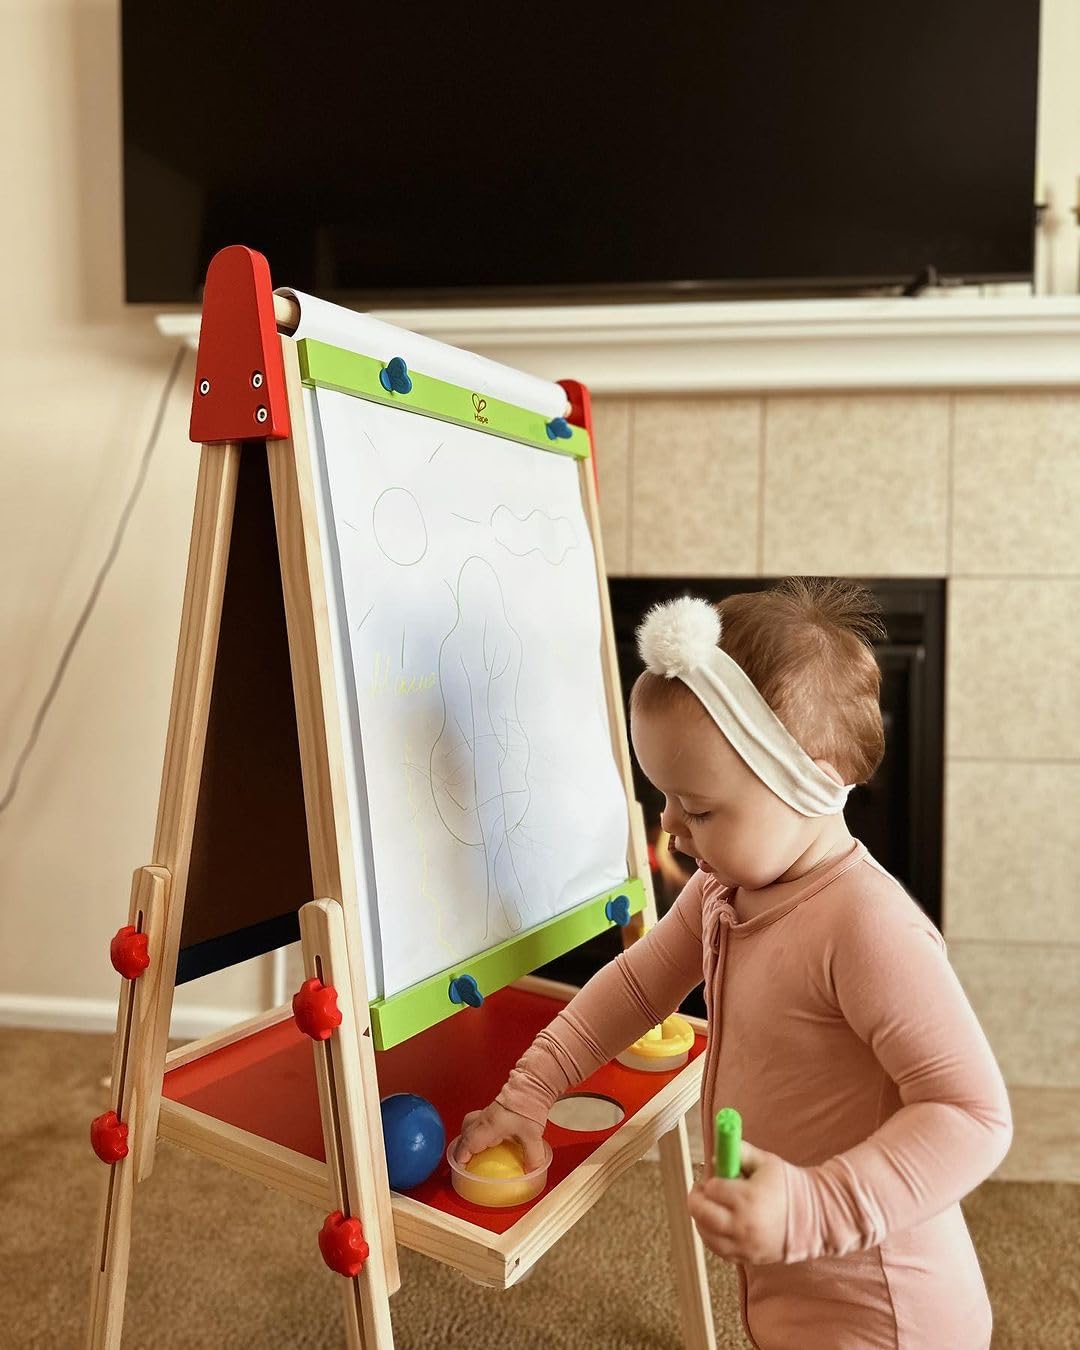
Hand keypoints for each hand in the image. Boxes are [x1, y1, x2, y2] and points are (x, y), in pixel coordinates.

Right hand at [456, 1101, 546, 1169]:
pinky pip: (477, 1122)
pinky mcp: (493, 1109)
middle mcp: (484, 1119)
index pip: (468, 1144)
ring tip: (471, 1151)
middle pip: (464, 1135)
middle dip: (460, 1150)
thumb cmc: (528, 1106)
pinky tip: (487, 1139)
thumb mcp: (532, 1136)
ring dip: (466, 1139)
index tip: (460, 1169)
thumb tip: (533, 1171)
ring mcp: (487, 1113)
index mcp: (489, 1126)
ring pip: (468, 1126)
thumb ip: (533, 1157)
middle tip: (463, 1163)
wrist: (531, 1086)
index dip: (461, 1157)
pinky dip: (476, 1132)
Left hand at [687, 1141, 787, 1265]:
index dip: (709, 1179)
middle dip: (696, 1198)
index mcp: (747, 1197)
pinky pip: (718, 1250)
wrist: (813, 1219)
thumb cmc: (788, 1186)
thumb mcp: (766, 1162)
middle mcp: (742, 1224)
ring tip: (708, 1207)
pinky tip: (715, 1225)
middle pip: (702, 1213)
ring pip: (705, 1234)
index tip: (714, 1174)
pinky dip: (711, 1237)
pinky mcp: (747, 1258)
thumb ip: (740, 1152)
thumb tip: (716, 1153)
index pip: (712, 1188)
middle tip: (702, 1189)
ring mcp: (744, 1244)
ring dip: (700, 1218)